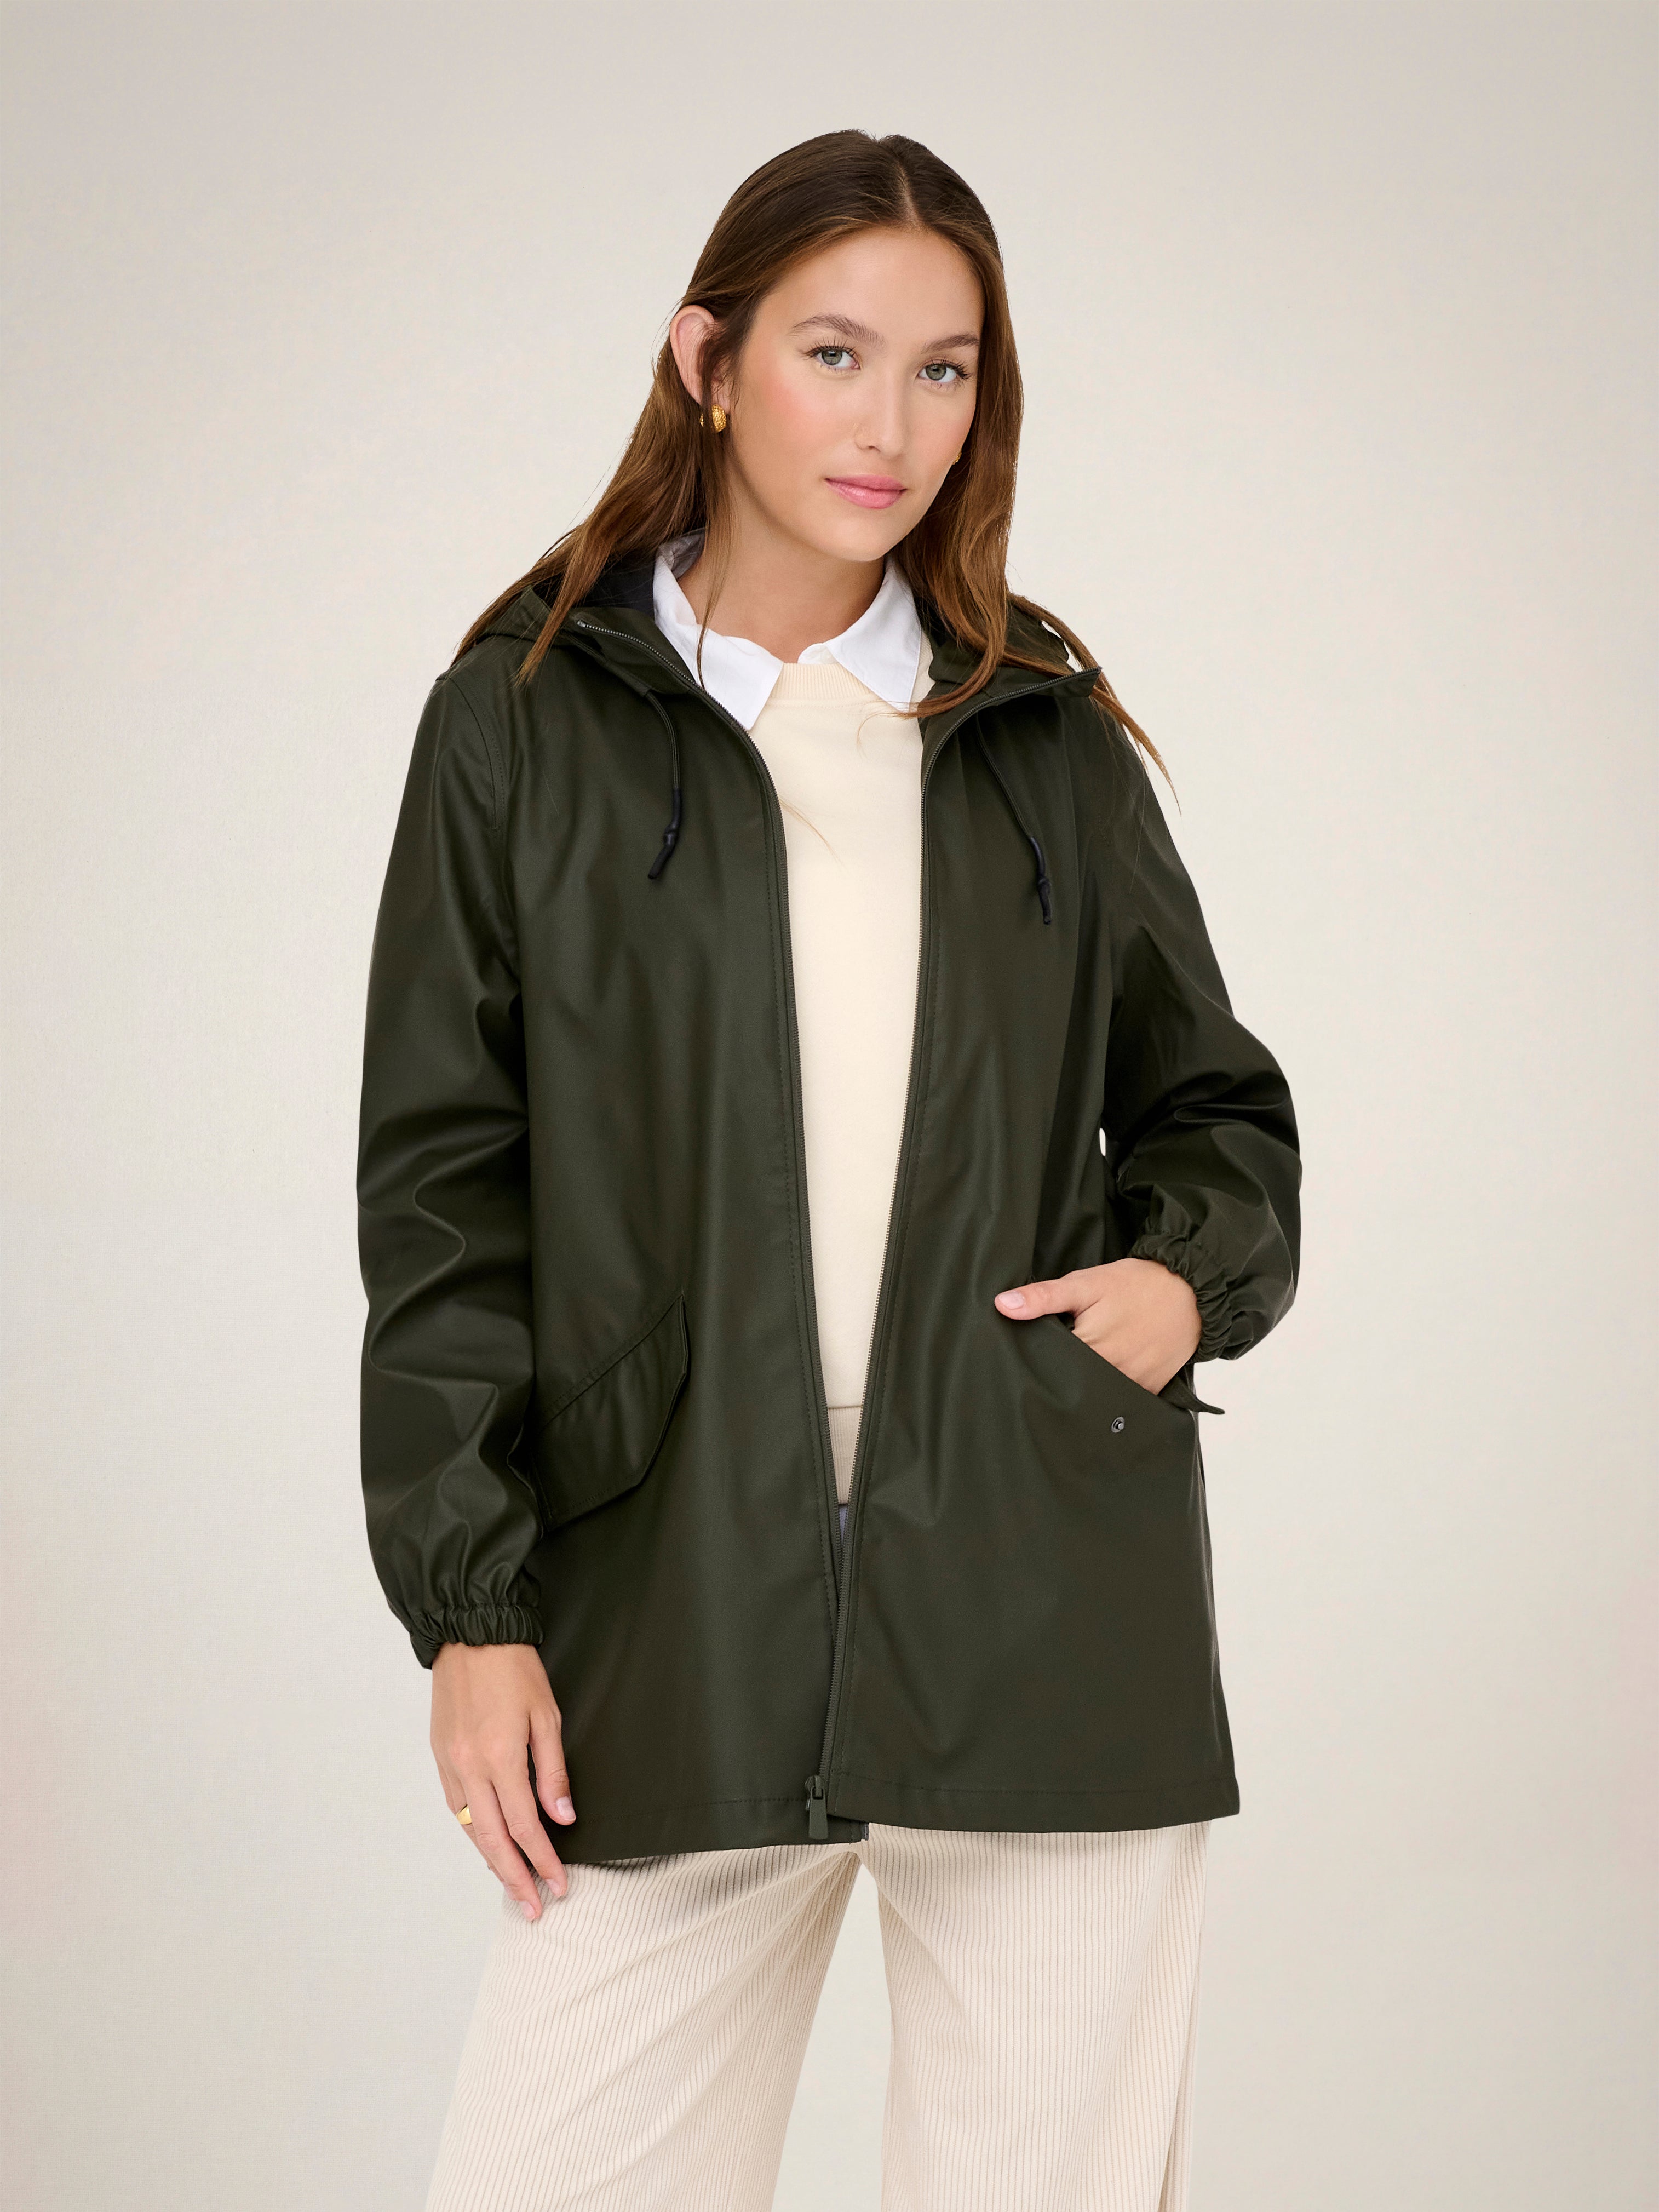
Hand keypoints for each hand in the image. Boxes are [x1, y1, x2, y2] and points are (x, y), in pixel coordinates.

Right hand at [431, 1642, 575, 1916]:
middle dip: (515, 1878)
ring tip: (514, 1886)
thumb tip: (562, 1819)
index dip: (543, 1861)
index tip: (560, 1884)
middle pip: (492, 1840)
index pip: (524, 1826)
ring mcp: (449, 1764)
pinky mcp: (440, 1756)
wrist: (470, 1634)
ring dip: (492, 1862)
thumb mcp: (547, 1715)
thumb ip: (553, 1772)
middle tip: (535, 1907)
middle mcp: (469, 1767)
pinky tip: (488, 1844)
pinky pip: (456, 1807)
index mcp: (499, 1757)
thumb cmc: (514, 1669)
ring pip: (470, 1829)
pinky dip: (474, 1832)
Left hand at [994, 1258, 1200, 1395]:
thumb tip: (1002, 1305)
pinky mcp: (1149, 1390)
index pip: (1048, 1368)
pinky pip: (1122, 1402)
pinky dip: (1109, 1395)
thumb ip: (1043, 1297)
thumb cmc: (1135, 1285)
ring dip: (1083, 1390)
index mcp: (1090, 1348)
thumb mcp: (1085, 1283)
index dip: (1035, 1362)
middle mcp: (1112, 1374)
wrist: (1191, 1291)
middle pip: (1071, 1387)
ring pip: (1095, 1398)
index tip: (1026, 1358)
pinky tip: (1100, 1383)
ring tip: (1074, 1376)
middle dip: (1058, 1378)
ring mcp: (1133, 1386)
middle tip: (1049, 1367)